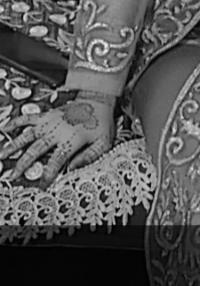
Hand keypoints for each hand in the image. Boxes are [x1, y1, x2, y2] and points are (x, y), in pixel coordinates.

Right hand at [1, 90, 115, 186]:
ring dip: (14, 145)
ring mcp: (50, 122)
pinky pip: (29, 118)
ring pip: (27, 134)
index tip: (42, 185)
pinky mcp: (47, 115)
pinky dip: (16, 122)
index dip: (48, 175)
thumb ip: (90, 157)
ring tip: (2, 155)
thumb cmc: (101, 121)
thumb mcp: (104, 143)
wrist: (98, 99)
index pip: (56, 161)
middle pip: (36, 150)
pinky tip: (6, 129)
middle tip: (13, 175)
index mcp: (72, 139)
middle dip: (23, 164)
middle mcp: (58, 130)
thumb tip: (74, 168)